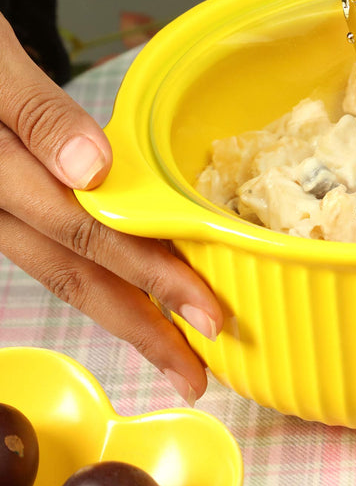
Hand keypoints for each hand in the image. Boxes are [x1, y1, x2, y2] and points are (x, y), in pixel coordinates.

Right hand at [0, 15, 222, 403]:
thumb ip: (35, 113)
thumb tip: (90, 167)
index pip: (89, 234)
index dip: (150, 276)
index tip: (205, 315)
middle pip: (75, 274)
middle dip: (141, 326)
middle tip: (194, 372)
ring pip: (62, 271)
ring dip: (121, 313)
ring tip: (171, 349)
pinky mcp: (7, 207)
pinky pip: (52, 249)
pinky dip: (97, 277)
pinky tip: (133, 294)